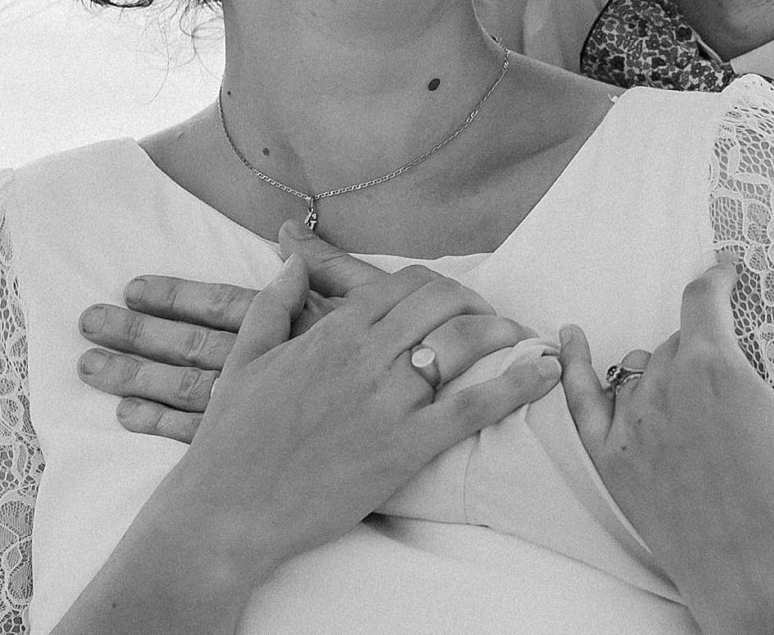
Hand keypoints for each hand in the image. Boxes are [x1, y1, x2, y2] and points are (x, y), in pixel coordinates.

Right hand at [138, 246, 563, 586]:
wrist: (228, 511)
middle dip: (475, 302)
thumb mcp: (245, 360)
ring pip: (463, 344)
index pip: (402, 285)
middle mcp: (365, 357)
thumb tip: (292, 263)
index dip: (437, 286)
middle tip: (491, 318)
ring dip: (502, 332)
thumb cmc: (232, 441)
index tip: (453, 299)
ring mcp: (388, 402)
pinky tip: (545, 374)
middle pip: (441, 303)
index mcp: (333, 334)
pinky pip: (473, 408)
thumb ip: (273, 304)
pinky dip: (517, 386)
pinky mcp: (405, 447)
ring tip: (522, 338)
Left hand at [559, 261, 773, 634]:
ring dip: (665, 370)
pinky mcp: (612, 461)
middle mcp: (669, 386)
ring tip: (690, 392)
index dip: (714, 279)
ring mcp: (635, 424)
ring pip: (642, 370)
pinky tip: (567, 338)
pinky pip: (582, 401)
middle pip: (678, 342)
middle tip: (729, 376)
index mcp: (719, 367)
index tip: (724, 273)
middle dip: (703, 348)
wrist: (759, 575)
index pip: (705, 301)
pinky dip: (571, 365)